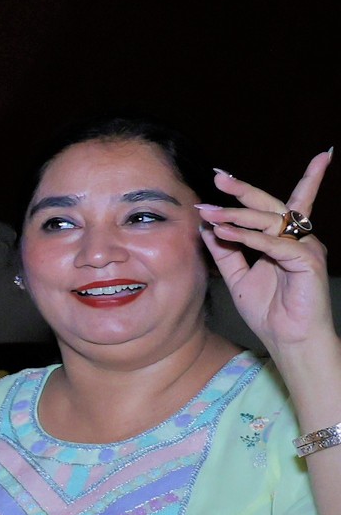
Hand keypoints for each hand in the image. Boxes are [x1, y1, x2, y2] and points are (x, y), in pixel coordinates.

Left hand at [200, 154, 335, 384]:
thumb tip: (206, 227)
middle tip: (218, 177)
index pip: (272, 205)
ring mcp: (305, 248)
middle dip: (244, 189)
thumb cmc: (268, 310)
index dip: (250, 189)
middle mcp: (298, 238)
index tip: (222, 174)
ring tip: (209, 212)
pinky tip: (224, 232)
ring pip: (270, 221)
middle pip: (271, 205)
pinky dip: (248, 237)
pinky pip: (274, 244)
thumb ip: (225, 251)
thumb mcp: (237, 276)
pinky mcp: (308, 262)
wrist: (288, 340)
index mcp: (283, 238)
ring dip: (237, 215)